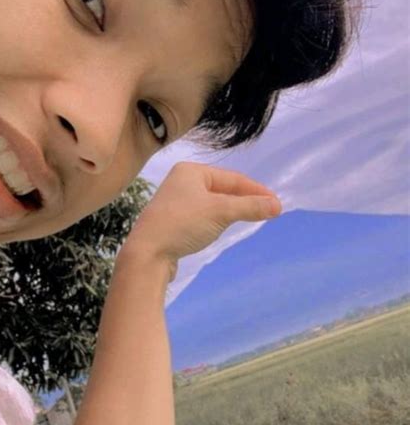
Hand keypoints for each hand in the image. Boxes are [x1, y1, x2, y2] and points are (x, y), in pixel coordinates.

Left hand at [123, 162, 281, 281]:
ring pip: (213, 203)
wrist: (147, 253)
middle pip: (223, 189)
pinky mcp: (172, 222)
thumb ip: (250, 207)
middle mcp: (182, 181)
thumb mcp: (221, 212)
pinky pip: (202, 215)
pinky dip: (217, 220)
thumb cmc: (183, 224)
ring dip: (232, 210)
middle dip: (245, 200)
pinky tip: (223, 227)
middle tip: (267, 211)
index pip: (233, 178)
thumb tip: (277, 206)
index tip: (276, 203)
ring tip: (250, 218)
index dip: (256, 190)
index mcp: (191, 171)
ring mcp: (175, 202)